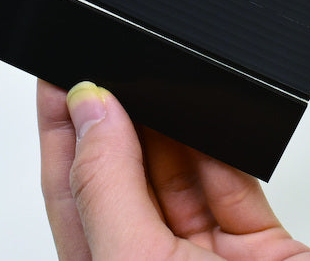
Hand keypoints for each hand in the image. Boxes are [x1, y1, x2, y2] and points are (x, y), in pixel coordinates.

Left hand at [37, 80, 309, 259]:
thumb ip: (107, 187)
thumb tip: (92, 113)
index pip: (70, 187)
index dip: (60, 130)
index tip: (55, 80)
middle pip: (120, 169)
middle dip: (110, 114)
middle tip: (102, 66)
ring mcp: (201, 251)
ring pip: (174, 164)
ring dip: (162, 120)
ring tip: (146, 78)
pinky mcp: (255, 241)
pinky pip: (228, 173)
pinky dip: (215, 139)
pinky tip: (197, 109)